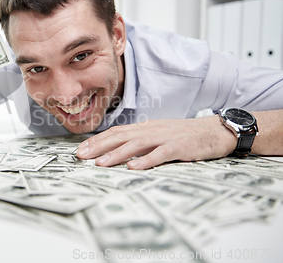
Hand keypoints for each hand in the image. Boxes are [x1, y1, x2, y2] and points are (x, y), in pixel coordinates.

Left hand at [76, 116, 237, 169]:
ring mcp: (165, 137)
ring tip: (100, 163)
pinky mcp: (180, 146)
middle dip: (99, 146)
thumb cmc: (184, 136)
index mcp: (145, 128)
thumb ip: (140, 142)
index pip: (116, 132)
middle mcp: (152, 130)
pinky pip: (160, 154)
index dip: (97, 141)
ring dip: (116, 154)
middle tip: (81, 156)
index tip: (80, 150)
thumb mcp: (159, 135)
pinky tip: (133, 167)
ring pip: (136, 144)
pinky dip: (146, 160)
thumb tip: (117, 152)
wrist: (215, 131)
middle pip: (121, 136)